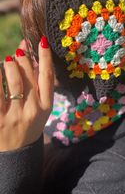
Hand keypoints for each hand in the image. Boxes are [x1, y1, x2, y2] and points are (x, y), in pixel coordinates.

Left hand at [0, 36, 53, 151]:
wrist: (17, 152)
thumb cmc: (30, 123)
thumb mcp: (41, 107)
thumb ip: (37, 83)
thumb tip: (30, 56)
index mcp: (46, 105)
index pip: (47, 77)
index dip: (45, 57)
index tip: (42, 41)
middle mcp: (32, 109)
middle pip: (28, 76)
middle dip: (22, 58)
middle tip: (18, 52)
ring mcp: (14, 115)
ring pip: (13, 81)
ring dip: (9, 66)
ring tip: (7, 61)